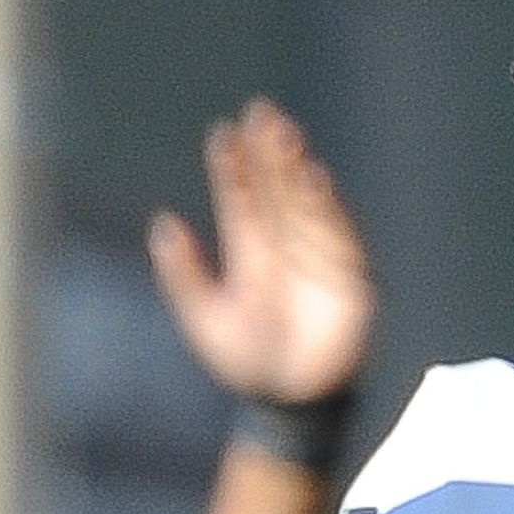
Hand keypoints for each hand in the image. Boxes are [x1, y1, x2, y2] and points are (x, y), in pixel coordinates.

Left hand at [148, 98, 374, 405]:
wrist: (291, 402)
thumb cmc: (247, 363)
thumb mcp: (202, 317)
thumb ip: (182, 274)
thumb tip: (163, 223)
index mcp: (252, 253)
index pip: (242, 199)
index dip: (233, 167)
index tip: (222, 133)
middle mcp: (287, 248)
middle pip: (278, 189)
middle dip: (270, 152)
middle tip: (260, 111)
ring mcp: (319, 259)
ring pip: (308, 204)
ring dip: (297, 170)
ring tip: (285, 135)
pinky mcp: (349, 277)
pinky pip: (341, 235)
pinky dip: (330, 208)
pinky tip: (316, 179)